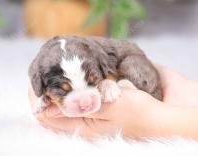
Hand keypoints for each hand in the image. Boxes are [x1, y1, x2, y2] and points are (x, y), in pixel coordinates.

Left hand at [28, 82, 159, 137]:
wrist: (159, 120)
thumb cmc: (139, 112)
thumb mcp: (111, 106)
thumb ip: (82, 106)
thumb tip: (47, 108)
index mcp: (82, 126)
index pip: (46, 115)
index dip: (38, 96)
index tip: (39, 76)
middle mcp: (82, 126)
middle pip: (50, 111)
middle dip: (44, 92)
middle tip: (47, 70)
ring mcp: (88, 121)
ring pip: (61, 107)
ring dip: (57, 91)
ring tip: (58, 72)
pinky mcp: (96, 114)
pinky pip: (74, 104)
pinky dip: (70, 93)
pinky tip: (75, 81)